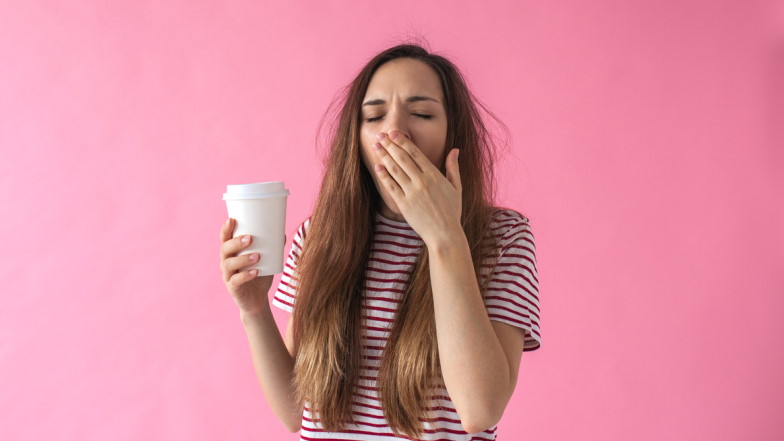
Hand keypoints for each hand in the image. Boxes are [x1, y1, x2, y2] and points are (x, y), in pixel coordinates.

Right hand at [219, 218, 277, 314]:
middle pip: (224, 249)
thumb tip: (282, 234)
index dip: (225, 229)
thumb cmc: (259, 274)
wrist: (257, 299)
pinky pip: (235, 281)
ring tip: (257, 256)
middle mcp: (226, 262)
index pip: (224, 239)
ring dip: (242, 259)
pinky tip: (254, 272)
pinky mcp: (233, 288)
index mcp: (232, 253)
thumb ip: (272, 248)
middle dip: (235, 242)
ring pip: (228, 264)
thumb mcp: (266, 260)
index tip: (232, 220)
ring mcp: (228, 276)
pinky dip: (245, 275)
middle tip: (250, 238)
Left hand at [372, 130, 461, 245]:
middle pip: (402, 158)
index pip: (415, 153)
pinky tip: (378, 166)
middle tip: (380, 135)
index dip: (402, 141)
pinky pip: (391, 187)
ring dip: (384, 156)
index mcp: (434, 175)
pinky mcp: (404, 204)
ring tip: (376, 146)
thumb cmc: (451, 211)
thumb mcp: (456, 188)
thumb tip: (455, 150)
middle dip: (390, 145)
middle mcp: (422, 182)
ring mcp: (412, 193)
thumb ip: (453, 168)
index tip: (393, 133)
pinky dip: (384, 175)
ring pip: (394, 170)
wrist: (444, 234)